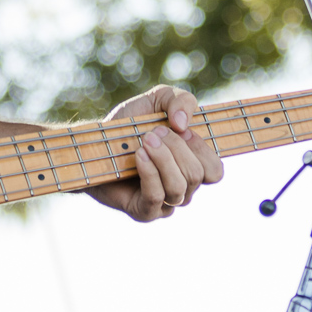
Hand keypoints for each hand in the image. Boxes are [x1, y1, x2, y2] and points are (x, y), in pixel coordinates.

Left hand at [87, 86, 223, 221]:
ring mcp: (164, 204)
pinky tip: (138, 154)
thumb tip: (183, 125)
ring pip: (179, 187)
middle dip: (175, 147)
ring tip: (144, 140)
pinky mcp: (144, 211)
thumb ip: (182, 100)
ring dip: (162, 158)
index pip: (215, 172)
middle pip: (196, 175)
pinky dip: (149, 172)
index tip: (181, 130)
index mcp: (192, 167)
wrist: (96, 142)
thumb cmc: (131, 124)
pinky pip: (156, 196)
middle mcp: (182, 189)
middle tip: (153, 132)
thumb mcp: (159, 100)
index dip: (202, 149)